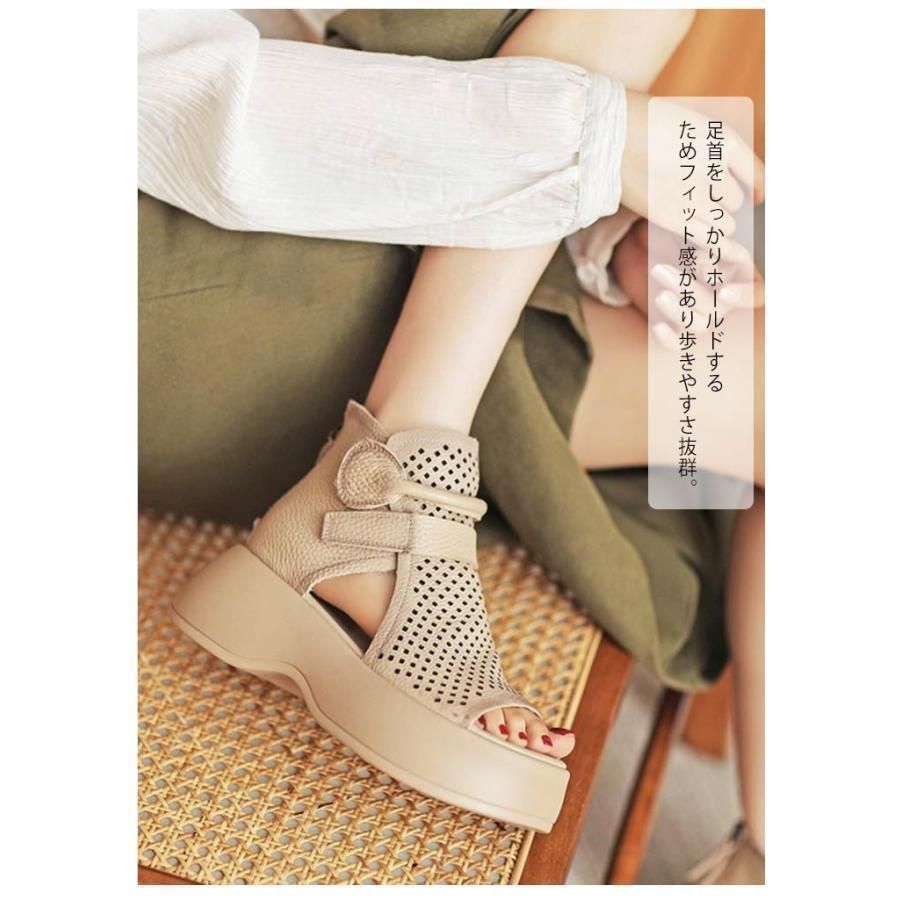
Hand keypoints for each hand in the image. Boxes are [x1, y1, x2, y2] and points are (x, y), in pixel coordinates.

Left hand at [611, 217, 763, 349]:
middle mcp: (725, 300)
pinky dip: (669, 339)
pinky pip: (679, 343)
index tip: (725, 293)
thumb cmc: (682, 233)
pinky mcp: (681, 329)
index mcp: (741, 275)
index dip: (745, 296)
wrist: (653, 243)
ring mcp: (704, 316)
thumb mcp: (694, 231)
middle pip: (718, 308)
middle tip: (661, 271)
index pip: (757, 293)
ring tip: (660, 296)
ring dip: (679, 312)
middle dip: (691, 290)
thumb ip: (707, 242)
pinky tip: (658, 328)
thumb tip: (706, 257)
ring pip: (699, 325)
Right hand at [619, 90, 763, 254]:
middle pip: (735, 200)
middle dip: (724, 203)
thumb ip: (710, 148)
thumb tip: (735, 181)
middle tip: (705, 203)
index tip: (759, 195)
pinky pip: (708, 239)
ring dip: (715, 223)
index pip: (755, 171)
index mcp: (722, 139)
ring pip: (725, 222)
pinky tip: (708, 246)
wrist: (606, 134)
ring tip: (694, 220)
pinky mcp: (672, 217)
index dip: (759, 185)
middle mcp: (714, 167)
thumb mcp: (687, 123)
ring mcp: (694, 193)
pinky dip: (713, 245)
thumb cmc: (641, 124)